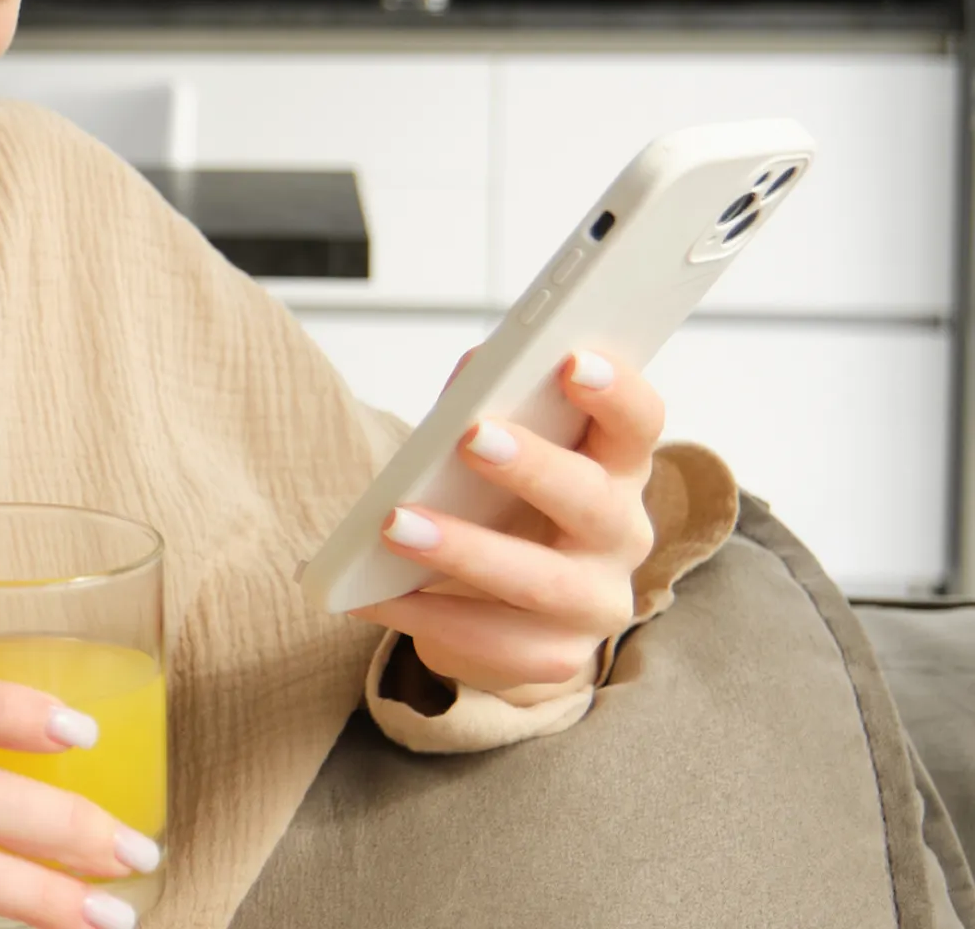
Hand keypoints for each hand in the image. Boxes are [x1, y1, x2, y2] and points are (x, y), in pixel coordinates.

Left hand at [347, 348, 662, 705]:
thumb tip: (474, 373)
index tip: (571, 359)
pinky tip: (376, 594)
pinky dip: (428, 614)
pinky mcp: (558, 656)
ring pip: (542, 582)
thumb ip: (489, 401)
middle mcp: (622, 533)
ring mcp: (597, 602)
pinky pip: (496, 641)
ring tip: (394, 525)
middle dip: (533, 466)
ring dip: (465, 549)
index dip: (616, 390)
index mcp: (617, 463)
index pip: (639, 421)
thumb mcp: (498, 442)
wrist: (498, 596)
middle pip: (594, 500)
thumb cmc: (500, 493)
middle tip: (471, 435)